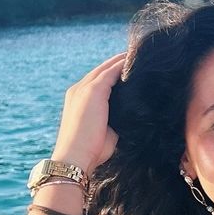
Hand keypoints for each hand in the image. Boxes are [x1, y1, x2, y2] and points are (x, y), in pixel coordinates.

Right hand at [52, 54, 125, 173]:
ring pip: (105, 69)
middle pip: (100, 71)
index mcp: (77, 100)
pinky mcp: (93, 91)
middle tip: (134, 58)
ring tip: (137, 57)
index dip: (111, 75)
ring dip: (121, 61)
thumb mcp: (103, 131)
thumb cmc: (90, 151)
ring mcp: (84, 89)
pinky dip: (122, 66)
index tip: (126, 72)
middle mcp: (78, 90)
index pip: (96, 82)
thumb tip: (130, 116)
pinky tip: (134, 62)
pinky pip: (110, 72)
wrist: (75, 157)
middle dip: (116, 64)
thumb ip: (113, 119)